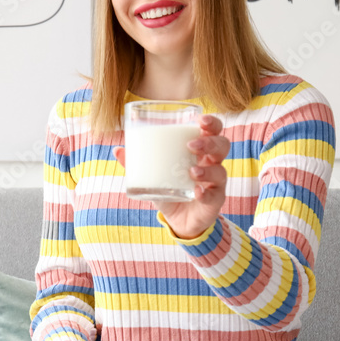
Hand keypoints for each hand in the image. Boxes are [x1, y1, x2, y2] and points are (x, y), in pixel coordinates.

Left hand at [113, 114, 229, 239]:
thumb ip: (137, 163)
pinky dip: (205, 193)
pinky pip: (214, 196)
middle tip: (191, 145)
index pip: (213, 131)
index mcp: (199, 151)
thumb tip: (117, 150)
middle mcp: (211, 164)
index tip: (200, 120)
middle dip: (210, 142)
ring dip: (207, 169)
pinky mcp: (214, 201)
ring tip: (192, 172)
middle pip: (222, 146)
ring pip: (220, 170)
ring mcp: (214, 183)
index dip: (211, 123)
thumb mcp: (152, 175)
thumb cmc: (169, 189)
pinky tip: (196, 192)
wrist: (178, 220)